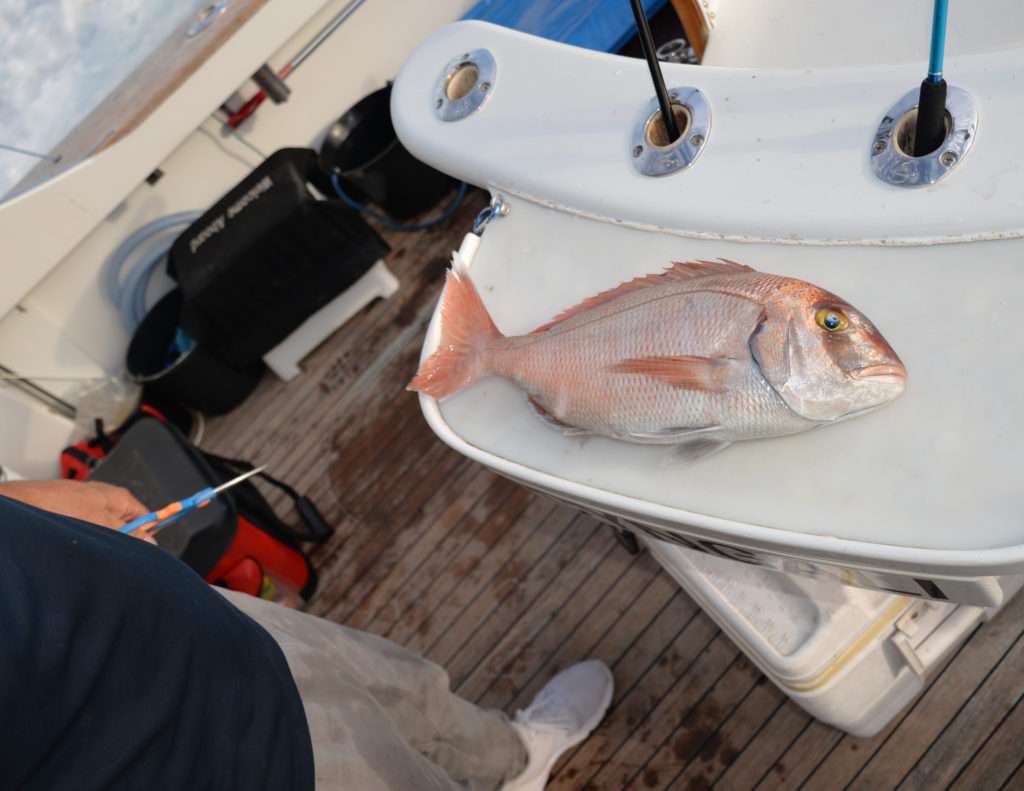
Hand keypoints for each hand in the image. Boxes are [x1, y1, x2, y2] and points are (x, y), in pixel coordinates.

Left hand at [0, 480, 153, 540]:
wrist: (23, 504)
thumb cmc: (59, 506)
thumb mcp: (103, 524)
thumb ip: (130, 533)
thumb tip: (151, 542)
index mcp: (120, 497)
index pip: (147, 516)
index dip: (148, 534)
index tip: (146, 551)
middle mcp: (106, 499)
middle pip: (127, 525)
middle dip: (122, 541)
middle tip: (114, 553)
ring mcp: (88, 506)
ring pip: (105, 530)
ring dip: (101, 542)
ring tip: (92, 548)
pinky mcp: (72, 513)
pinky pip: (88, 530)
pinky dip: (85, 539)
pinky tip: (77, 546)